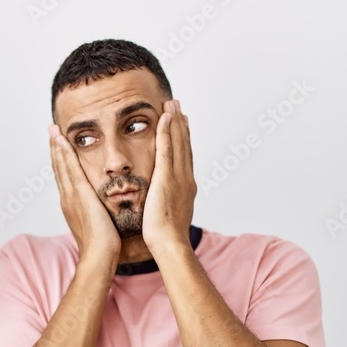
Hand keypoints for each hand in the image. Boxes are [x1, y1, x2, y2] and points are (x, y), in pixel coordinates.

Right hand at [48, 124, 119, 268]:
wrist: (99, 255)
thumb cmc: (103, 245)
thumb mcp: (98, 224)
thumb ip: (98, 212)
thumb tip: (103, 209)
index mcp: (72, 204)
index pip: (65, 176)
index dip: (61, 160)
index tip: (59, 145)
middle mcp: (67, 197)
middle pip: (59, 167)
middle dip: (55, 148)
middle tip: (51, 130)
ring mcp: (71, 195)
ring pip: (61, 165)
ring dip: (57, 146)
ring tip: (53, 129)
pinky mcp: (78, 194)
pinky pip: (70, 169)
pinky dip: (64, 154)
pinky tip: (62, 140)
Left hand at [141, 100, 196, 252]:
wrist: (169, 243)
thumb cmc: (165, 237)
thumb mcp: (167, 215)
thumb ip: (165, 203)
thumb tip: (160, 202)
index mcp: (185, 187)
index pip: (183, 157)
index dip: (183, 139)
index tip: (181, 123)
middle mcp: (185, 178)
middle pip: (183, 145)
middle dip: (181, 124)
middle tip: (179, 106)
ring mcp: (178, 177)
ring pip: (177, 142)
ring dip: (175, 120)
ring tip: (172, 103)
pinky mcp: (167, 177)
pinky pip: (166, 149)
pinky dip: (167, 131)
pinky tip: (165, 117)